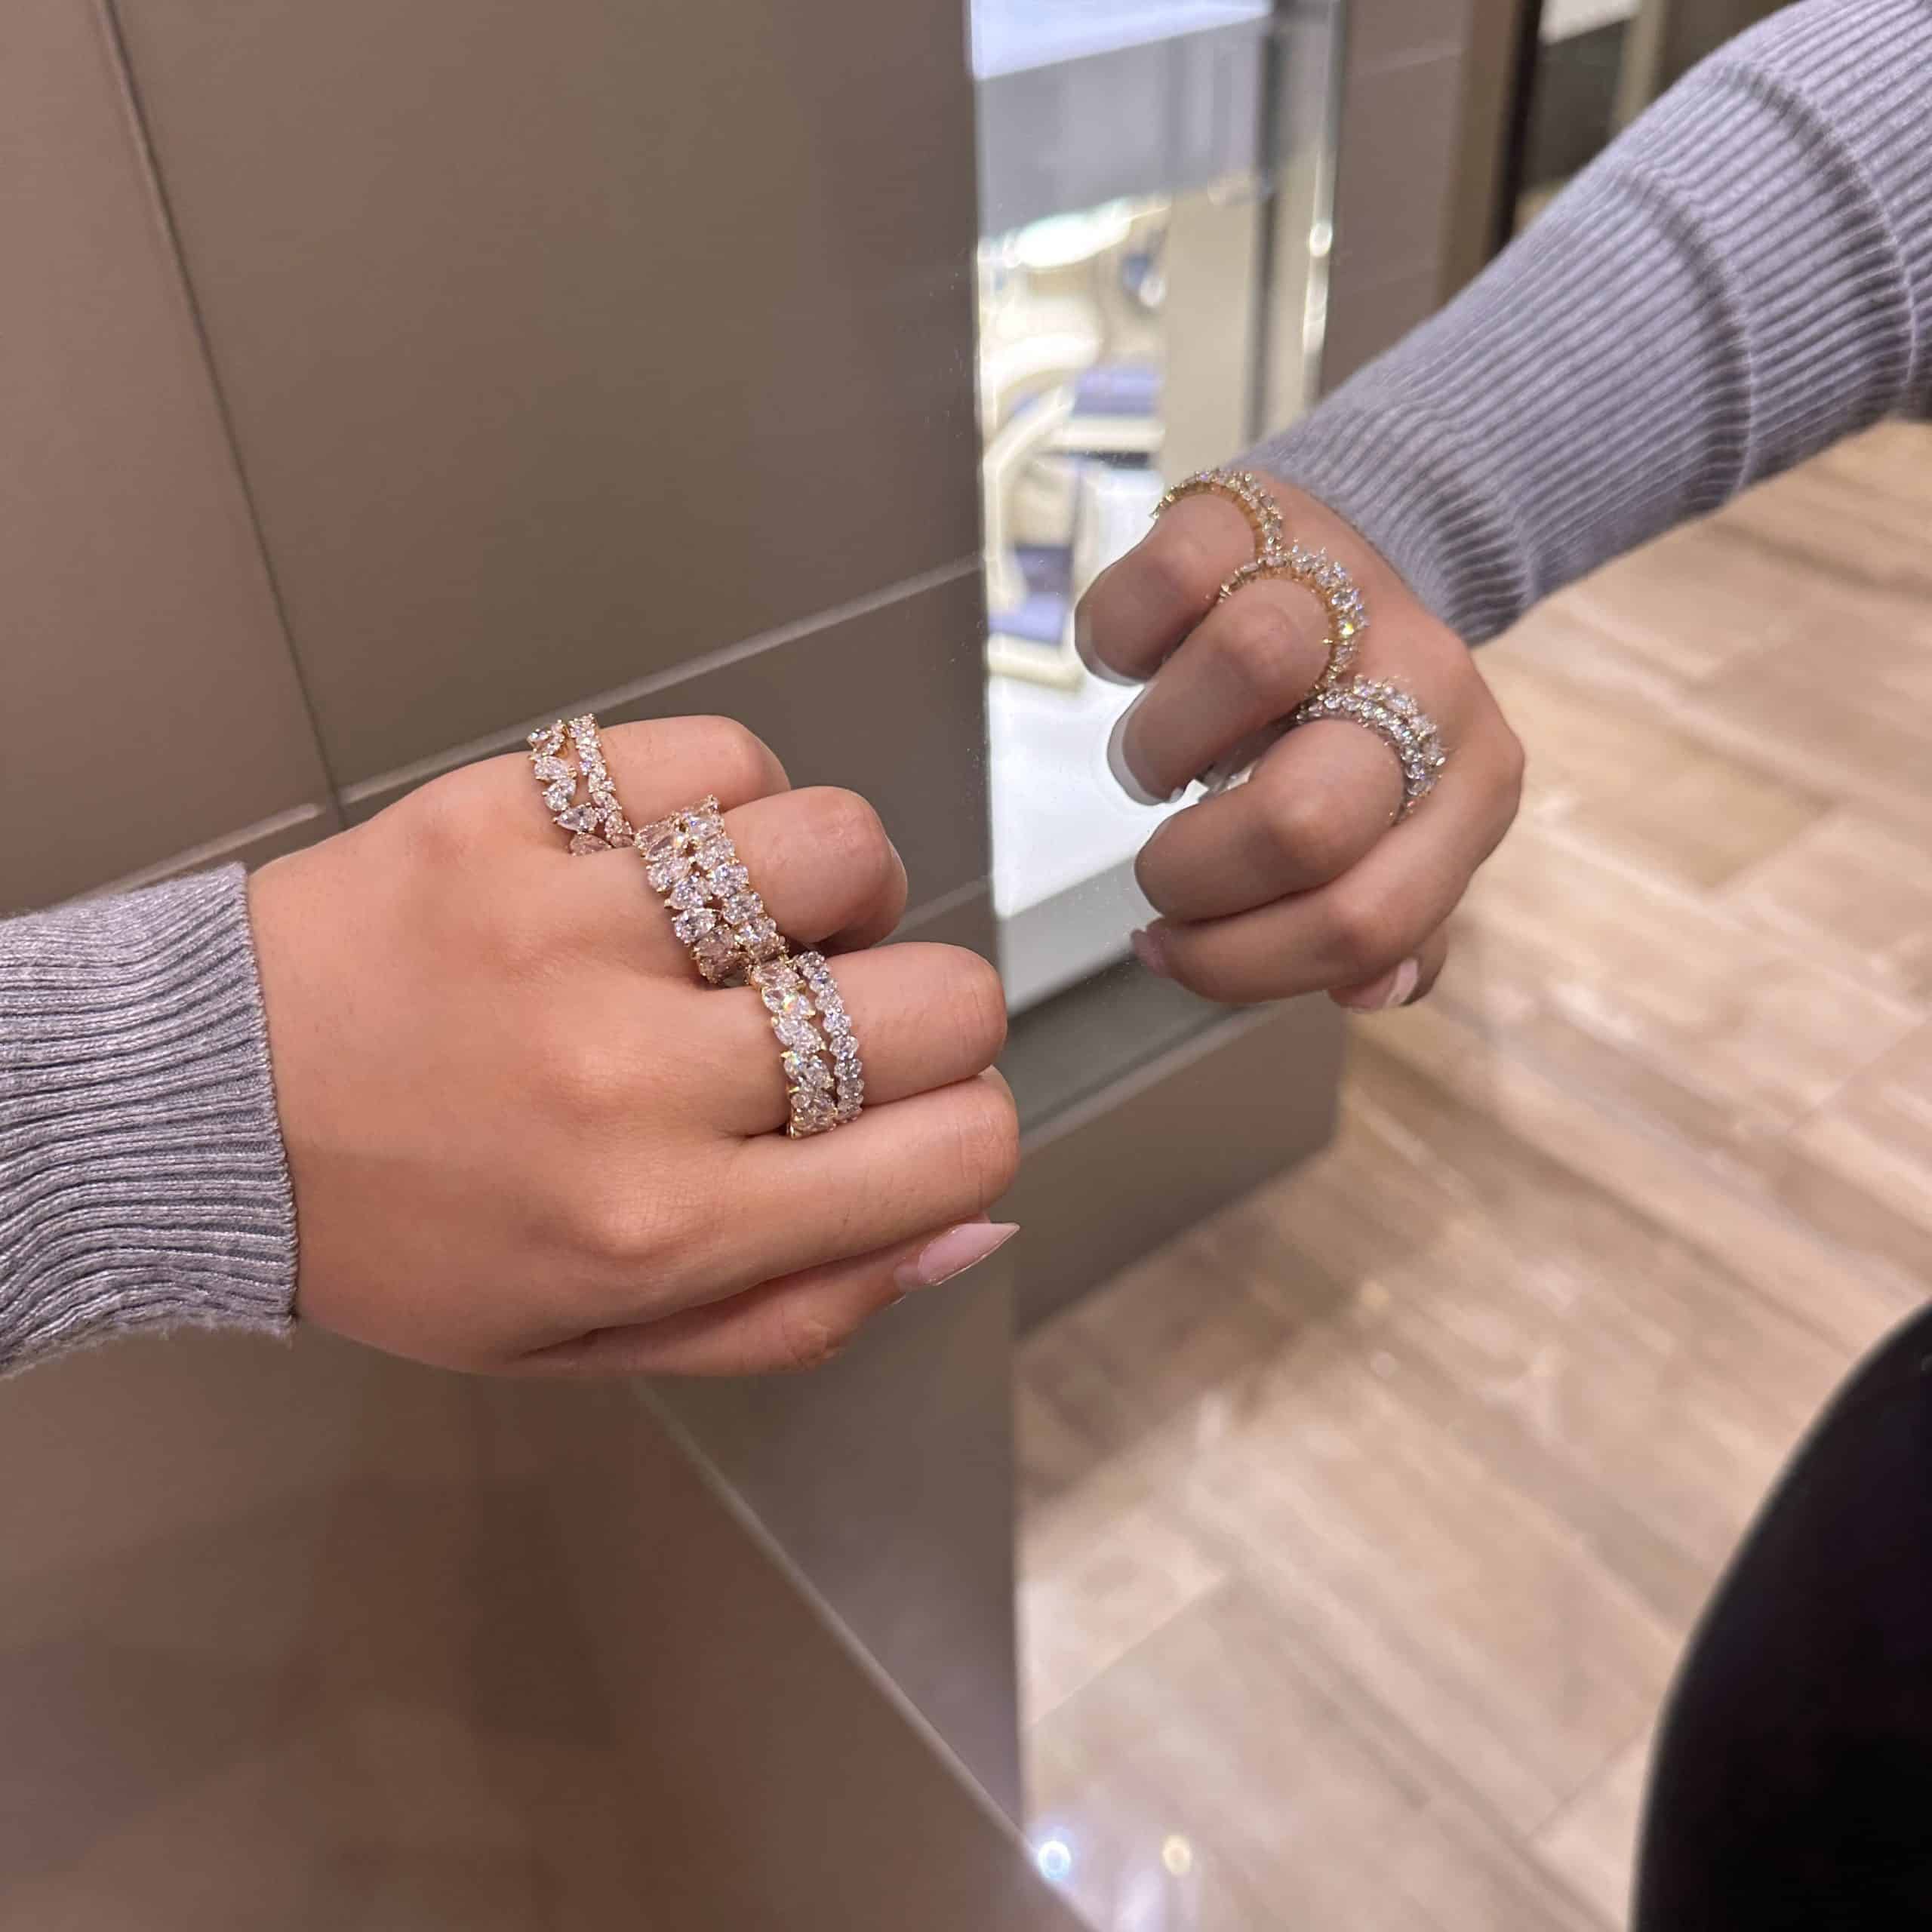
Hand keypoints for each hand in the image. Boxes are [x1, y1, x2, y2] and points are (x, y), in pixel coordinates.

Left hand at [247, 717, 1017, 1375]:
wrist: (197, 1113)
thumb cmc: (406, 1240)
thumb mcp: (596, 1340)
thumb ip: (802, 1306)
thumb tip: (977, 1217)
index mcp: (668, 1227)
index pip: (959, 1143)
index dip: (965, 1121)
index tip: (905, 1110)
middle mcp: (638, 1079)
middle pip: (942, 997)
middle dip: (929, 1012)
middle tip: (834, 1019)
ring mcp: (573, 928)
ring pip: (844, 848)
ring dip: (840, 891)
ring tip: (764, 922)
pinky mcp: (513, 812)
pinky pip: (719, 759)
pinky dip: (735, 801)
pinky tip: (682, 858)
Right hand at [1075, 470, 1523, 1007]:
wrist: (1354, 556)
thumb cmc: (1351, 732)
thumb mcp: (1396, 837)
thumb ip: (1387, 929)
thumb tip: (1367, 994)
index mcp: (1470, 787)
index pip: (1364, 923)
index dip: (1239, 965)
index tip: (1169, 949)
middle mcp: (1427, 683)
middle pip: (1304, 818)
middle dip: (1195, 873)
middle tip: (1164, 870)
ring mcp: (1341, 585)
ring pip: (1246, 667)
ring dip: (1156, 752)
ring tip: (1157, 766)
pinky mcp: (1251, 512)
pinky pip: (1159, 583)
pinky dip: (1120, 644)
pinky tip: (1140, 666)